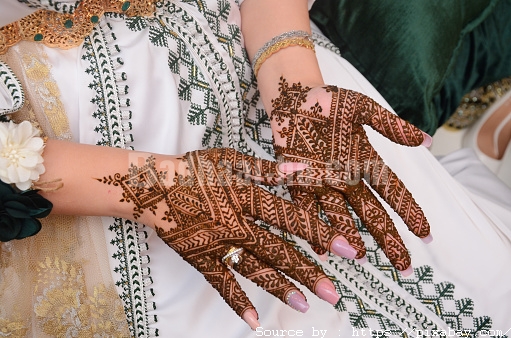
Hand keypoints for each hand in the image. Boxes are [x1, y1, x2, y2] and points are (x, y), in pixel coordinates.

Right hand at [96, 148, 349, 327]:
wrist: (152, 186)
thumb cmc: (194, 169)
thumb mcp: (231, 160)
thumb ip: (268, 169)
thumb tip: (302, 168)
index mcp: (247, 197)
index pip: (291, 218)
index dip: (321, 233)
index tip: (348, 250)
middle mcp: (237, 224)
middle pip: (278, 251)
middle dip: (308, 273)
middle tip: (334, 294)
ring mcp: (218, 244)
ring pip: (254, 269)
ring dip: (280, 288)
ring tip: (305, 306)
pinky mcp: (200, 258)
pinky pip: (220, 283)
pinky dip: (236, 301)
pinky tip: (253, 320)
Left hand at [270, 78, 430, 271]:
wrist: (292, 97)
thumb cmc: (328, 101)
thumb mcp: (361, 108)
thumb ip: (389, 125)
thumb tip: (426, 141)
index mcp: (364, 160)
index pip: (391, 189)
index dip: (408, 210)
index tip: (425, 232)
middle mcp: (345, 177)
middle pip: (371, 211)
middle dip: (387, 237)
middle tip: (404, 264)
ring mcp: (322, 182)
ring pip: (340, 215)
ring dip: (350, 236)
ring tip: (362, 257)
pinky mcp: (298, 181)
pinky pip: (307, 208)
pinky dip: (313, 226)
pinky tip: (322, 247)